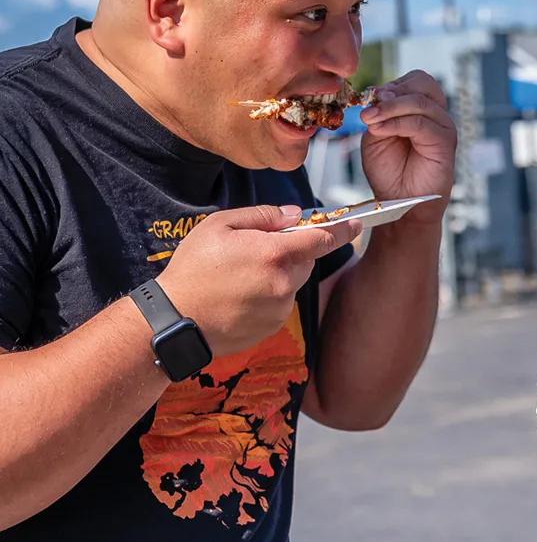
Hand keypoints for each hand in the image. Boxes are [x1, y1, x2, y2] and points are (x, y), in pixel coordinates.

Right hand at [156, 205, 359, 356]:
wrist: (176, 320)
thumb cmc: (193, 269)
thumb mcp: (219, 226)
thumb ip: (262, 216)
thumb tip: (293, 215)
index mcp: (273, 253)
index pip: (321, 239)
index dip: (341, 230)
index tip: (355, 225)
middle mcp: (283, 283)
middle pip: (306, 260)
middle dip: (291, 251)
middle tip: (256, 250)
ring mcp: (280, 308)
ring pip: (293, 282)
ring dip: (278, 274)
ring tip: (240, 276)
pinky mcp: (273, 326)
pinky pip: (281, 303)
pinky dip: (269, 295)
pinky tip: (240, 295)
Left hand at [359, 70, 456, 223]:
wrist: (400, 202)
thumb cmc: (389, 172)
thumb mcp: (376, 135)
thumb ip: (379, 114)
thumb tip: (379, 94)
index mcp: (422, 109)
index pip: (414, 80)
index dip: (391, 85)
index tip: (369, 99)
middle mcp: (436, 115)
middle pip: (423, 82)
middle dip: (393, 91)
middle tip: (371, 106)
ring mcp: (443, 127)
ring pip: (419, 101)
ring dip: (390, 108)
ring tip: (369, 119)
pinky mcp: (445, 142)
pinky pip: (421, 123)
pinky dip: (396, 123)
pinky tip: (379, 130)